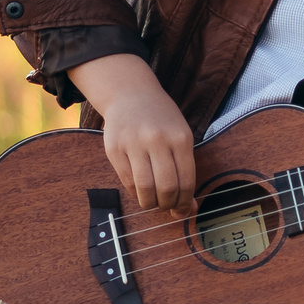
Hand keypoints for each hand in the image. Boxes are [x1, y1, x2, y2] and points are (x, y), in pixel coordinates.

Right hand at [69, 53, 197, 210]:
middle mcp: (157, 140)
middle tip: (167, 207)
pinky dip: (135, 193)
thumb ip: (185, 169)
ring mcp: (134, 143)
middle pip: (166, 187)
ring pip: (145, 188)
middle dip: (169, 205)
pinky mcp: (114, 148)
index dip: (185, 202)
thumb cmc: (161, 119)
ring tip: (153, 202)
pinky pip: (127, 181)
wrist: (131, 94)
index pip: (186, 181)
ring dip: (151, 203)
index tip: (183, 209)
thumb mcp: (180, 135)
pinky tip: (140, 190)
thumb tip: (189, 207)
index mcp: (180, 138)